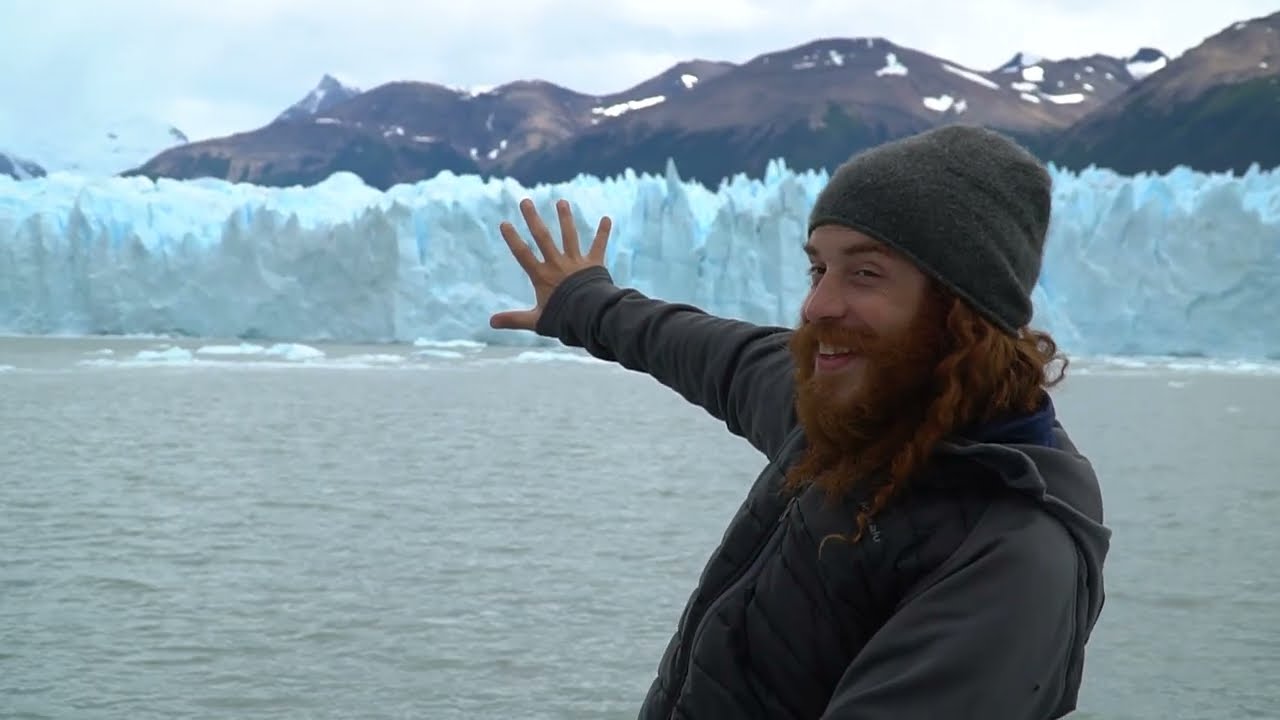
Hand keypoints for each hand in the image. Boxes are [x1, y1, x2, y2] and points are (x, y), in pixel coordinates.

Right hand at [489, 197, 611, 330]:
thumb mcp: (536, 321)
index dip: (513, 239)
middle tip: (525, 201)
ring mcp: (576, 262)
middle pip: (542, 237)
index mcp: (542, 276)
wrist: (591, 316)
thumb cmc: (563, 320)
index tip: (505, 223)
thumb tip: (491, 322)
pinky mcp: (594, 264)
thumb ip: (514, 319)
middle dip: (533, 219)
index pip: (523, 254)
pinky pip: (599, 246)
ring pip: (569, 236)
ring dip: (565, 218)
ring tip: (562, 202)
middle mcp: (558, 264)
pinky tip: (607, 218)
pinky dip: (603, 233)